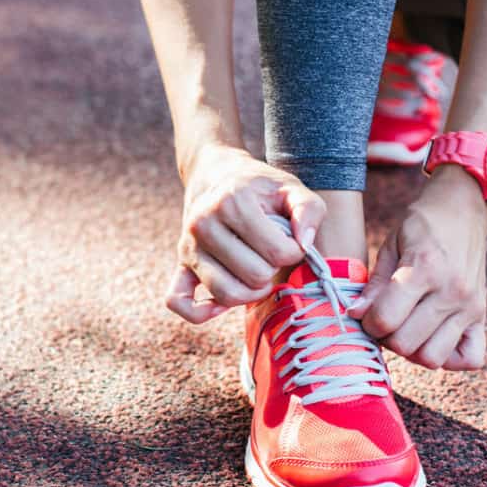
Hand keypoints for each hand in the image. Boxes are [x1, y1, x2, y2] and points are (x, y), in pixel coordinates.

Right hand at [166, 144, 324, 323]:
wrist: (215, 175)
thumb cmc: (258, 186)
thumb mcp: (290, 187)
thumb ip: (308, 210)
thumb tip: (304, 245)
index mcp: (232, 202)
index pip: (278, 253)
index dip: (295, 252)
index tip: (291, 241)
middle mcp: (203, 224)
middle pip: (254, 276)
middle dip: (272, 270)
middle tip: (271, 254)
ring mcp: (189, 247)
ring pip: (225, 294)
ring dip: (250, 292)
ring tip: (257, 273)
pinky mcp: (181, 264)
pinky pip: (178, 300)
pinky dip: (201, 312)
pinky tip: (221, 305)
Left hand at [347, 166, 486, 369]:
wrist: (464, 208)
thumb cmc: (422, 224)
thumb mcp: (390, 244)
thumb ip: (374, 283)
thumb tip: (355, 314)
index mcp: (424, 268)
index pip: (386, 319)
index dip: (367, 322)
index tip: (365, 312)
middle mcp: (452, 292)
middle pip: (407, 344)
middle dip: (386, 337)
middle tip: (383, 319)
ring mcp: (470, 307)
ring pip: (433, 358)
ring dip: (413, 350)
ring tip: (406, 328)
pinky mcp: (482, 315)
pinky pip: (470, 358)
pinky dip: (449, 357)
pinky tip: (432, 337)